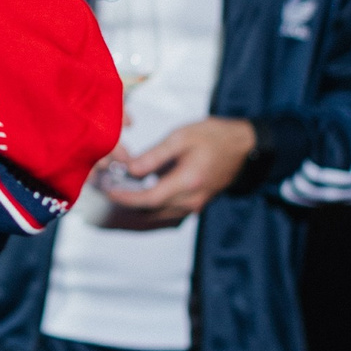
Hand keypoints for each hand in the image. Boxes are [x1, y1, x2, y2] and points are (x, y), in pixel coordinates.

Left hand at [108, 115, 257, 217]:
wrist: (243, 146)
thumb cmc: (213, 136)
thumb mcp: (181, 137)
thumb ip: (155, 155)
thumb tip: (130, 169)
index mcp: (188, 182)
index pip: (149, 199)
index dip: (125, 198)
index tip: (107, 190)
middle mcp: (192, 200)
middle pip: (151, 211)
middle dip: (127, 202)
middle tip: (107, 187)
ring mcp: (195, 204)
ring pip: (159, 214)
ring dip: (138, 205)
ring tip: (118, 187)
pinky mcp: (196, 203)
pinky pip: (168, 211)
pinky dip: (151, 204)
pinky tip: (139, 189)